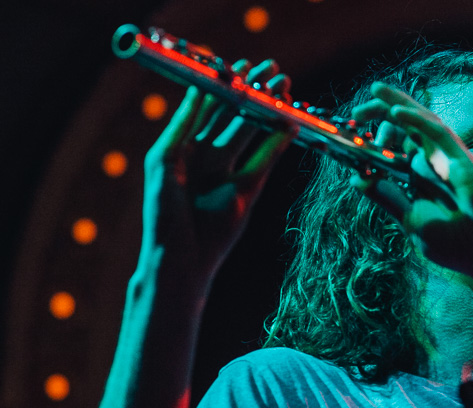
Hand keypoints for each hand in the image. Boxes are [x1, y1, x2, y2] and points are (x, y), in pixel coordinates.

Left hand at [141, 59, 296, 285]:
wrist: (180, 256)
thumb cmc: (163, 211)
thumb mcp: (165, 160)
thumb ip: (183, 124)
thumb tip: (199, 88)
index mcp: (184, 145)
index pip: (208, 105)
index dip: (227, 84)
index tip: (243, 65)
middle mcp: (207, 156)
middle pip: (234, 115)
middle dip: (255, 93)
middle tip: (274, 72)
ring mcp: (228, 172)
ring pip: (252, 134)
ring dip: (269, 112)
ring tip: (285, 91)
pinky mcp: (247, 192)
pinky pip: (265, 161)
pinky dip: (277, 143)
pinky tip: (289, 124)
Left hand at [349, 82, 472, 281]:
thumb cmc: (455, 243)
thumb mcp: (410, 220)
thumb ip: (387, 198)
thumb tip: (357, 179)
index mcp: (420, 177)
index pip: (397, 146)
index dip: (376, 137)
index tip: (355, 138)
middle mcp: (433, 163)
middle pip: (406, 127)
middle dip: (381, 112)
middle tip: (357, 113)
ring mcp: (447, 159)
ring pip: (421, 121)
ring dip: (397, 104)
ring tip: (375, 92)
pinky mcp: (461, 158)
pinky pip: (437, 132)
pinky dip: (416, 120)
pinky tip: (396, 113)